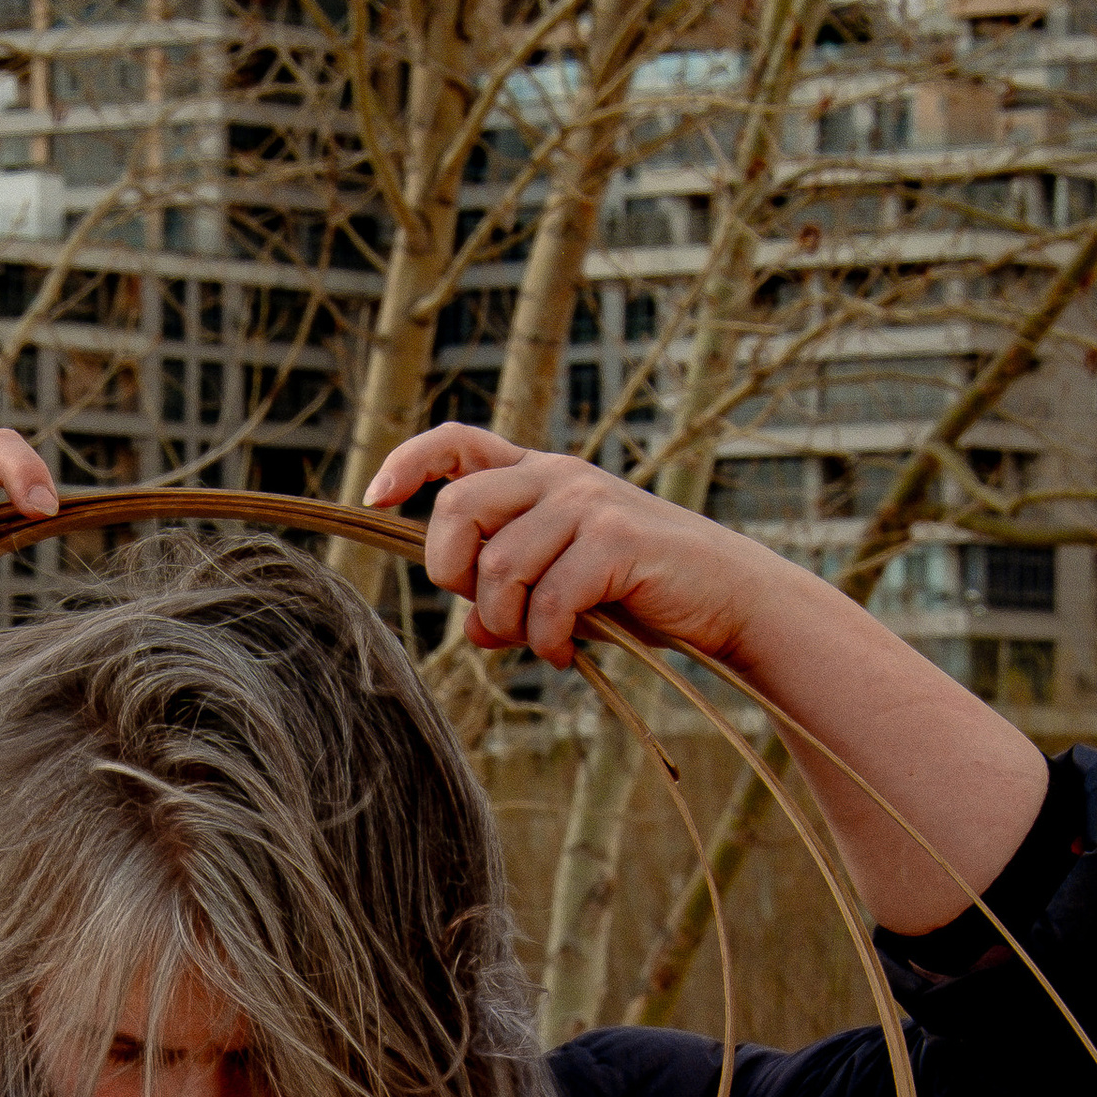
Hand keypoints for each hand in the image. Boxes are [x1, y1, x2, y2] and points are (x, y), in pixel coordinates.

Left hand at [363, 426, 782, 668]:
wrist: (722, 594)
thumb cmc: (638, 591)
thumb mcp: (564, 589)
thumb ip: (513, 597)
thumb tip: (473, 631)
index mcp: (537, 475)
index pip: (457, 443)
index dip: (409, 462)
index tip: (374, 497)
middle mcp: (557, 476)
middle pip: (457, 508)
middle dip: (454, 573)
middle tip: (491, 613)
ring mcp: (588, 502)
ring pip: (500, 566)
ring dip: (508, 623)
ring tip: (541, 643)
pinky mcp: (616, 538)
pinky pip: (549, 598)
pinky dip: (547, 639)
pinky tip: (567, 653)